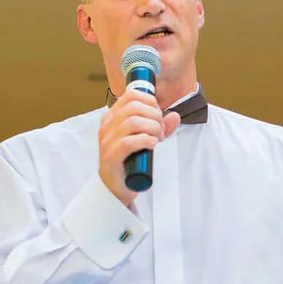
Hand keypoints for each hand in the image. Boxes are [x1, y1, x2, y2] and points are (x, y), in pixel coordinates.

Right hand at [98, 89, 179, 206]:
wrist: (117, 188)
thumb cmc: (130, 161)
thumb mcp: (146, 140)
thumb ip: (160, 127)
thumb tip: (175, 116)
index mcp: (113, 117)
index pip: (131, 95)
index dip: (150, 101)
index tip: (159, 114)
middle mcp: (107, 126)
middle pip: (134, 107)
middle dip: (155, 116)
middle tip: (162, 130)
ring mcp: (107, 141)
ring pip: (132, 122)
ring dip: (153, 128)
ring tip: (158, 139)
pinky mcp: (111, 156)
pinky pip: (128, 142)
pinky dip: (146, 141)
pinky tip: (153, 145)